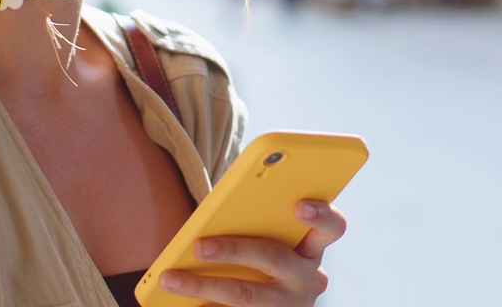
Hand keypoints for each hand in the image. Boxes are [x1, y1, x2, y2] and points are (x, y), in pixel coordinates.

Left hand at [158, 200, 346, 305]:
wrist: (272, 304)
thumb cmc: (262, 257)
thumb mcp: (270, 240)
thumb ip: (258, 224)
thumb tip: (214, 218)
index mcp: (312, 247)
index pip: (332, 227)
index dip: (320, 215)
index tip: (300, 205)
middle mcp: (308, 279)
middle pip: (274, 258)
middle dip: (233, 250)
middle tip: (199, 246)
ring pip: (245, 295)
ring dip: (202, 285)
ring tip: (169, 278)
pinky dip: (203, 306)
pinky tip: (174, 302)